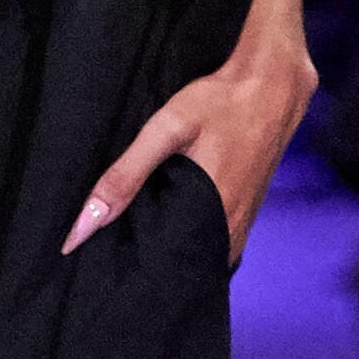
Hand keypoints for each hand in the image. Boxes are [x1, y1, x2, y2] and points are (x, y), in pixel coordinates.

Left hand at [63, 38, 314, 268]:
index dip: (139, 273)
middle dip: (154, 264)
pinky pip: (217, 237)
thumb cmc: (222, 102)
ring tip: (139, 248)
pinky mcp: (248, 208)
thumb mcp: (168, 130)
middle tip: (118, 261)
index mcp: (212, 218)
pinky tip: (171, 223)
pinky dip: (193, 235)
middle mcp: (232, 229)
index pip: (168, 269)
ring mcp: (245, 221)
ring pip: (202, 252)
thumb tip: (84, 225)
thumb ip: (126, 175)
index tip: (112, 273)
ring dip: (175, 250)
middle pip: (185, 263)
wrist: (274, 84)